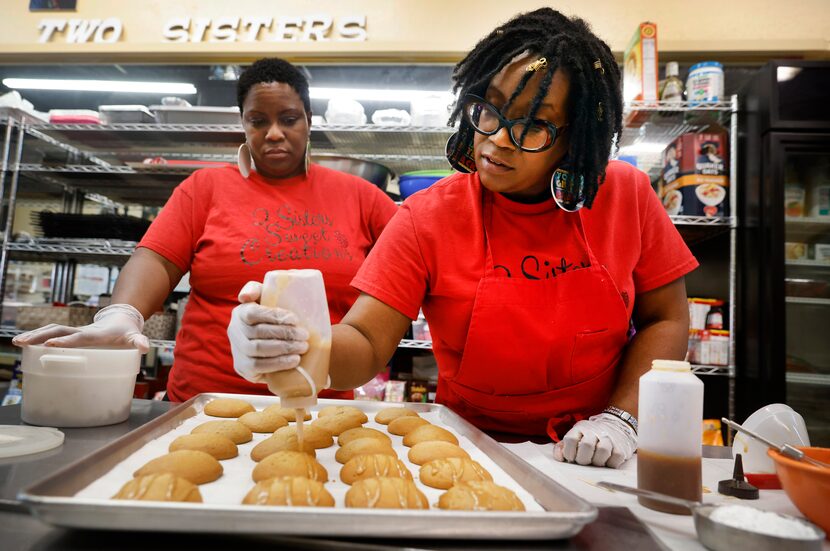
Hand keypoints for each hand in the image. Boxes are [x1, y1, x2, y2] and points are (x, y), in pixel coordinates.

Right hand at [12, 304, 149, 352]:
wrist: (122, 319)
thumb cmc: (127, 332)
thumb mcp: (134, 336)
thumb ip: (140, 341)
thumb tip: (145, 347)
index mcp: (97, 334)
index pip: (80, 338)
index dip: (67, 342)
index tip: (51, 345)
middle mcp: (83, 331)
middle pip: (59, 331)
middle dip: (41, 336)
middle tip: (22, 343)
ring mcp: (76, 332)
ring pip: (52, 331)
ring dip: (35, 336)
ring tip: (17, 342)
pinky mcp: (72, 335)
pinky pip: (52, 334)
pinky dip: (38, 338)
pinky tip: (25, 344)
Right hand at [228, 281, 309, 383]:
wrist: (270, 344)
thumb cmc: (273, 317)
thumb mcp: (267, 298)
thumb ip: (257, 289)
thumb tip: (244, 296)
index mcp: (240, 312)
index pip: (253, 313)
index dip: (273, 316)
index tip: (295, 319)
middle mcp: (234, 330)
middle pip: (258, 332)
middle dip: (285, 334)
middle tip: (305, 335)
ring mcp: (236, 350)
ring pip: (258, 349)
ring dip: (283, 349)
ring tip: (302, 347)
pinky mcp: (242, 367)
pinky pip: (258, 366)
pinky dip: (278, 363)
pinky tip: (294, 360)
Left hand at [552, 413, 636, 467]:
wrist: (615, 426)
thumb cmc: (590, 436)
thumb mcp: (575, 436)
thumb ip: (563, 447)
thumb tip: (560, 457)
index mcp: (580, 428)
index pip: (570, 439)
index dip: (569, 452)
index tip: (571, 458)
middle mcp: (595, 431)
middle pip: (586, 446)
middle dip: (583, 459)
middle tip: (584, 461)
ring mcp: (609, 439)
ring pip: (602, 451)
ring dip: (597, 462)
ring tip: (595, 461)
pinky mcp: (621, 448)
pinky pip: (614, 460)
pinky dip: (609, 464)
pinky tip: (606, 461)